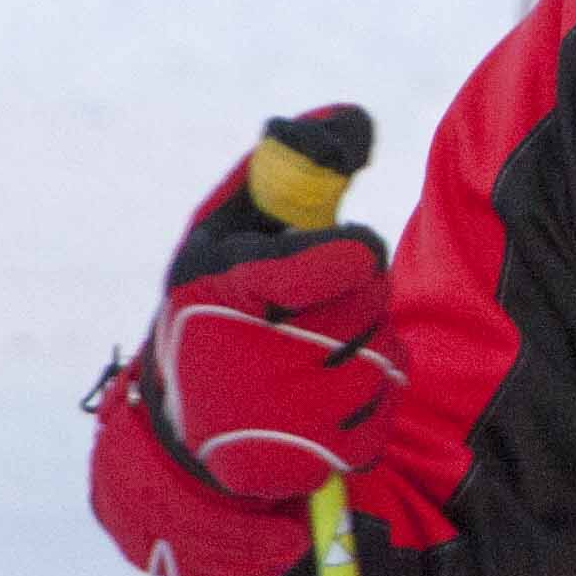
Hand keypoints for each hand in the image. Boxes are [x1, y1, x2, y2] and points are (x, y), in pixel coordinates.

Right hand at [92, 107, 403, 575]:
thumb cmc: (217, 306)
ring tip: (315, 344)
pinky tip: (325, 390)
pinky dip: (371, 387)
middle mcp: (247, 355)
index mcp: (219, 286)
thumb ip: (285, 169)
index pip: (328, 262)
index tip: (347, 252)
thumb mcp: (230, 230)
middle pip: (368, 295)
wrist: (189, 432)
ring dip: (366, 335)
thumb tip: (353, 120)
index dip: (348, 252)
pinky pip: (386, 399)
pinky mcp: (319, 454)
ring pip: (383, 346)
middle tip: (317, 300)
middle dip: (356, 287)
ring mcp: (287, 412)